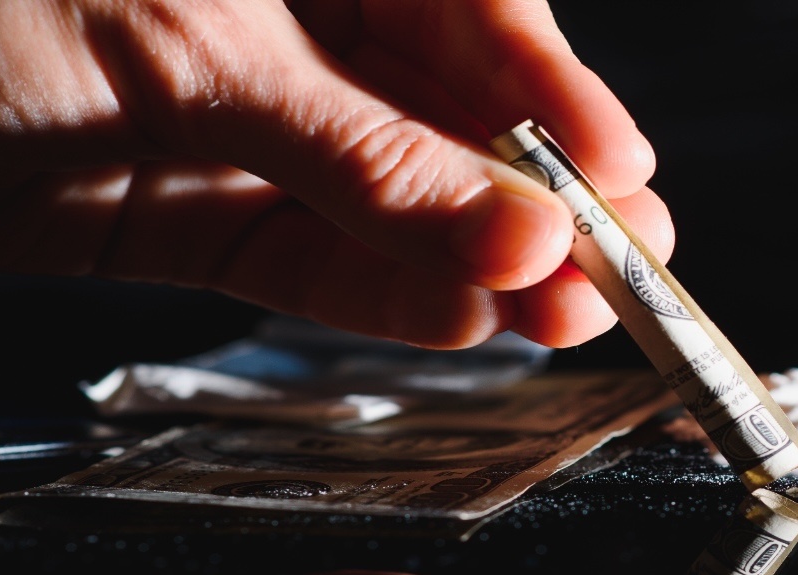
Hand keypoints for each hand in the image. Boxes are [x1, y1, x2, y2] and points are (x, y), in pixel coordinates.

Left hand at [0, 0, 672, 348]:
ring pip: (384, 196)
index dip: (554, 102)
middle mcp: (277, 13)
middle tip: (620, 274)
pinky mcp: (174, 205)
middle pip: (443, 111)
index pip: (471, 7)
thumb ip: (362, 152)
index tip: (623, 187)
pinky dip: (377, 292)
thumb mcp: (189, 46)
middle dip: (533, 195)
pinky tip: (458, 320)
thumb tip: (512, 231)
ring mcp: (225, 113)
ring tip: (561, 318)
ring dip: (473, 260)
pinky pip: (301, 254)